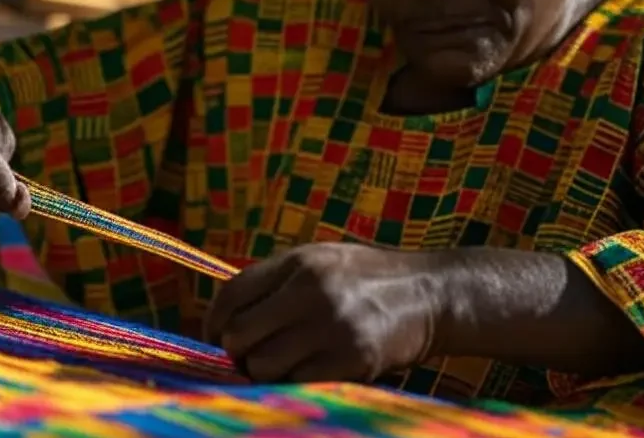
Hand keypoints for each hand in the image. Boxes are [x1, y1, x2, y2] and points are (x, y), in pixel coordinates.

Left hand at [203, 243, 445, 383]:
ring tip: (280, 363)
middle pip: (240, 333)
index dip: (212, 319)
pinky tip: (307, 371)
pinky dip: (294, 382)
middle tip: (248, 354)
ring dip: (263, 371)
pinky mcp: (352, 359)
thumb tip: (226, 315)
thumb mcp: (322, 260)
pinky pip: (297, 382)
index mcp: (299, 262)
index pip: (233, 293)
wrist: (431, 294)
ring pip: (263, 365)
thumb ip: (278, 280)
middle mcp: (311, 290)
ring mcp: (332, 326)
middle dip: (237, 350)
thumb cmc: (367, 278)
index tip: (213, 335)